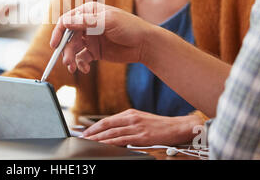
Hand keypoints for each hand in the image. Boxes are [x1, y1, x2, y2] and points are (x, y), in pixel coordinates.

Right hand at [50, 2, 152, 73]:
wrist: (146, 44)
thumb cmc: (130, 27)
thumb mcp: (107, 21)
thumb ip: (86, 22)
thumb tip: (65, 22)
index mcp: (88, 12)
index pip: (67, 21)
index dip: (59, 32)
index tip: (55, 45)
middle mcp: (87, 24)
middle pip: (68, 37)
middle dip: (66, 50)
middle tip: (67, 62)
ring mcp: (91, 38)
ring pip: (74, 49)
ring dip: (71, 58)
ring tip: (74, 68)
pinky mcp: (95, 51)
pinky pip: (82, 58)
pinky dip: (81, 64)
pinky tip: (85, 69)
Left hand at [82, 109, 202, 146]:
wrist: (177, 127)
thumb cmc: (159, 125)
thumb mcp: (141, 119)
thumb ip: (127, 123)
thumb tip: (113, 130)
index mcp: (129, 113)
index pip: (107, 120)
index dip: (94, 126)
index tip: (85, 132)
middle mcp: (131, 118)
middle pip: (106, 126)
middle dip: (92, 133)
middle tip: (82, 138)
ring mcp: (136, 127)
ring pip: (112, 133)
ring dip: (99, 139)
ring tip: (89, 143)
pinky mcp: (142, 136)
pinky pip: (122, 140)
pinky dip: (111, 143)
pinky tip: (104, 146)